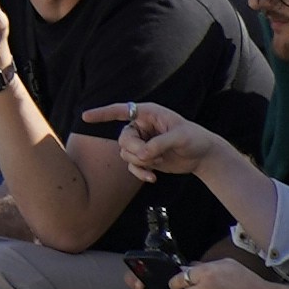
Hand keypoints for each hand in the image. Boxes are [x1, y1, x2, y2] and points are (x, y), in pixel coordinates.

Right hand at [98, 101, 235, 194]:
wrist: (203, 155)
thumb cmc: (195, 139)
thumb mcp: (180, 137)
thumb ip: (159, 143)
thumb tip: (143, 154)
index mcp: (149, 113)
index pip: (121, 110)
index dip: (102, 113)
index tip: (85, 117)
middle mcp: (141, 126)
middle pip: (123, 139)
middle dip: (135, 150)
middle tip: (151, 156)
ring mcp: (142, 142)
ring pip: (125, 153)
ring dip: (141, 162)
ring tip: (159, 162)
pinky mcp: (145, 157)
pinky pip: (132, 166)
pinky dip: (140, 172)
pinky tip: (152, 178)